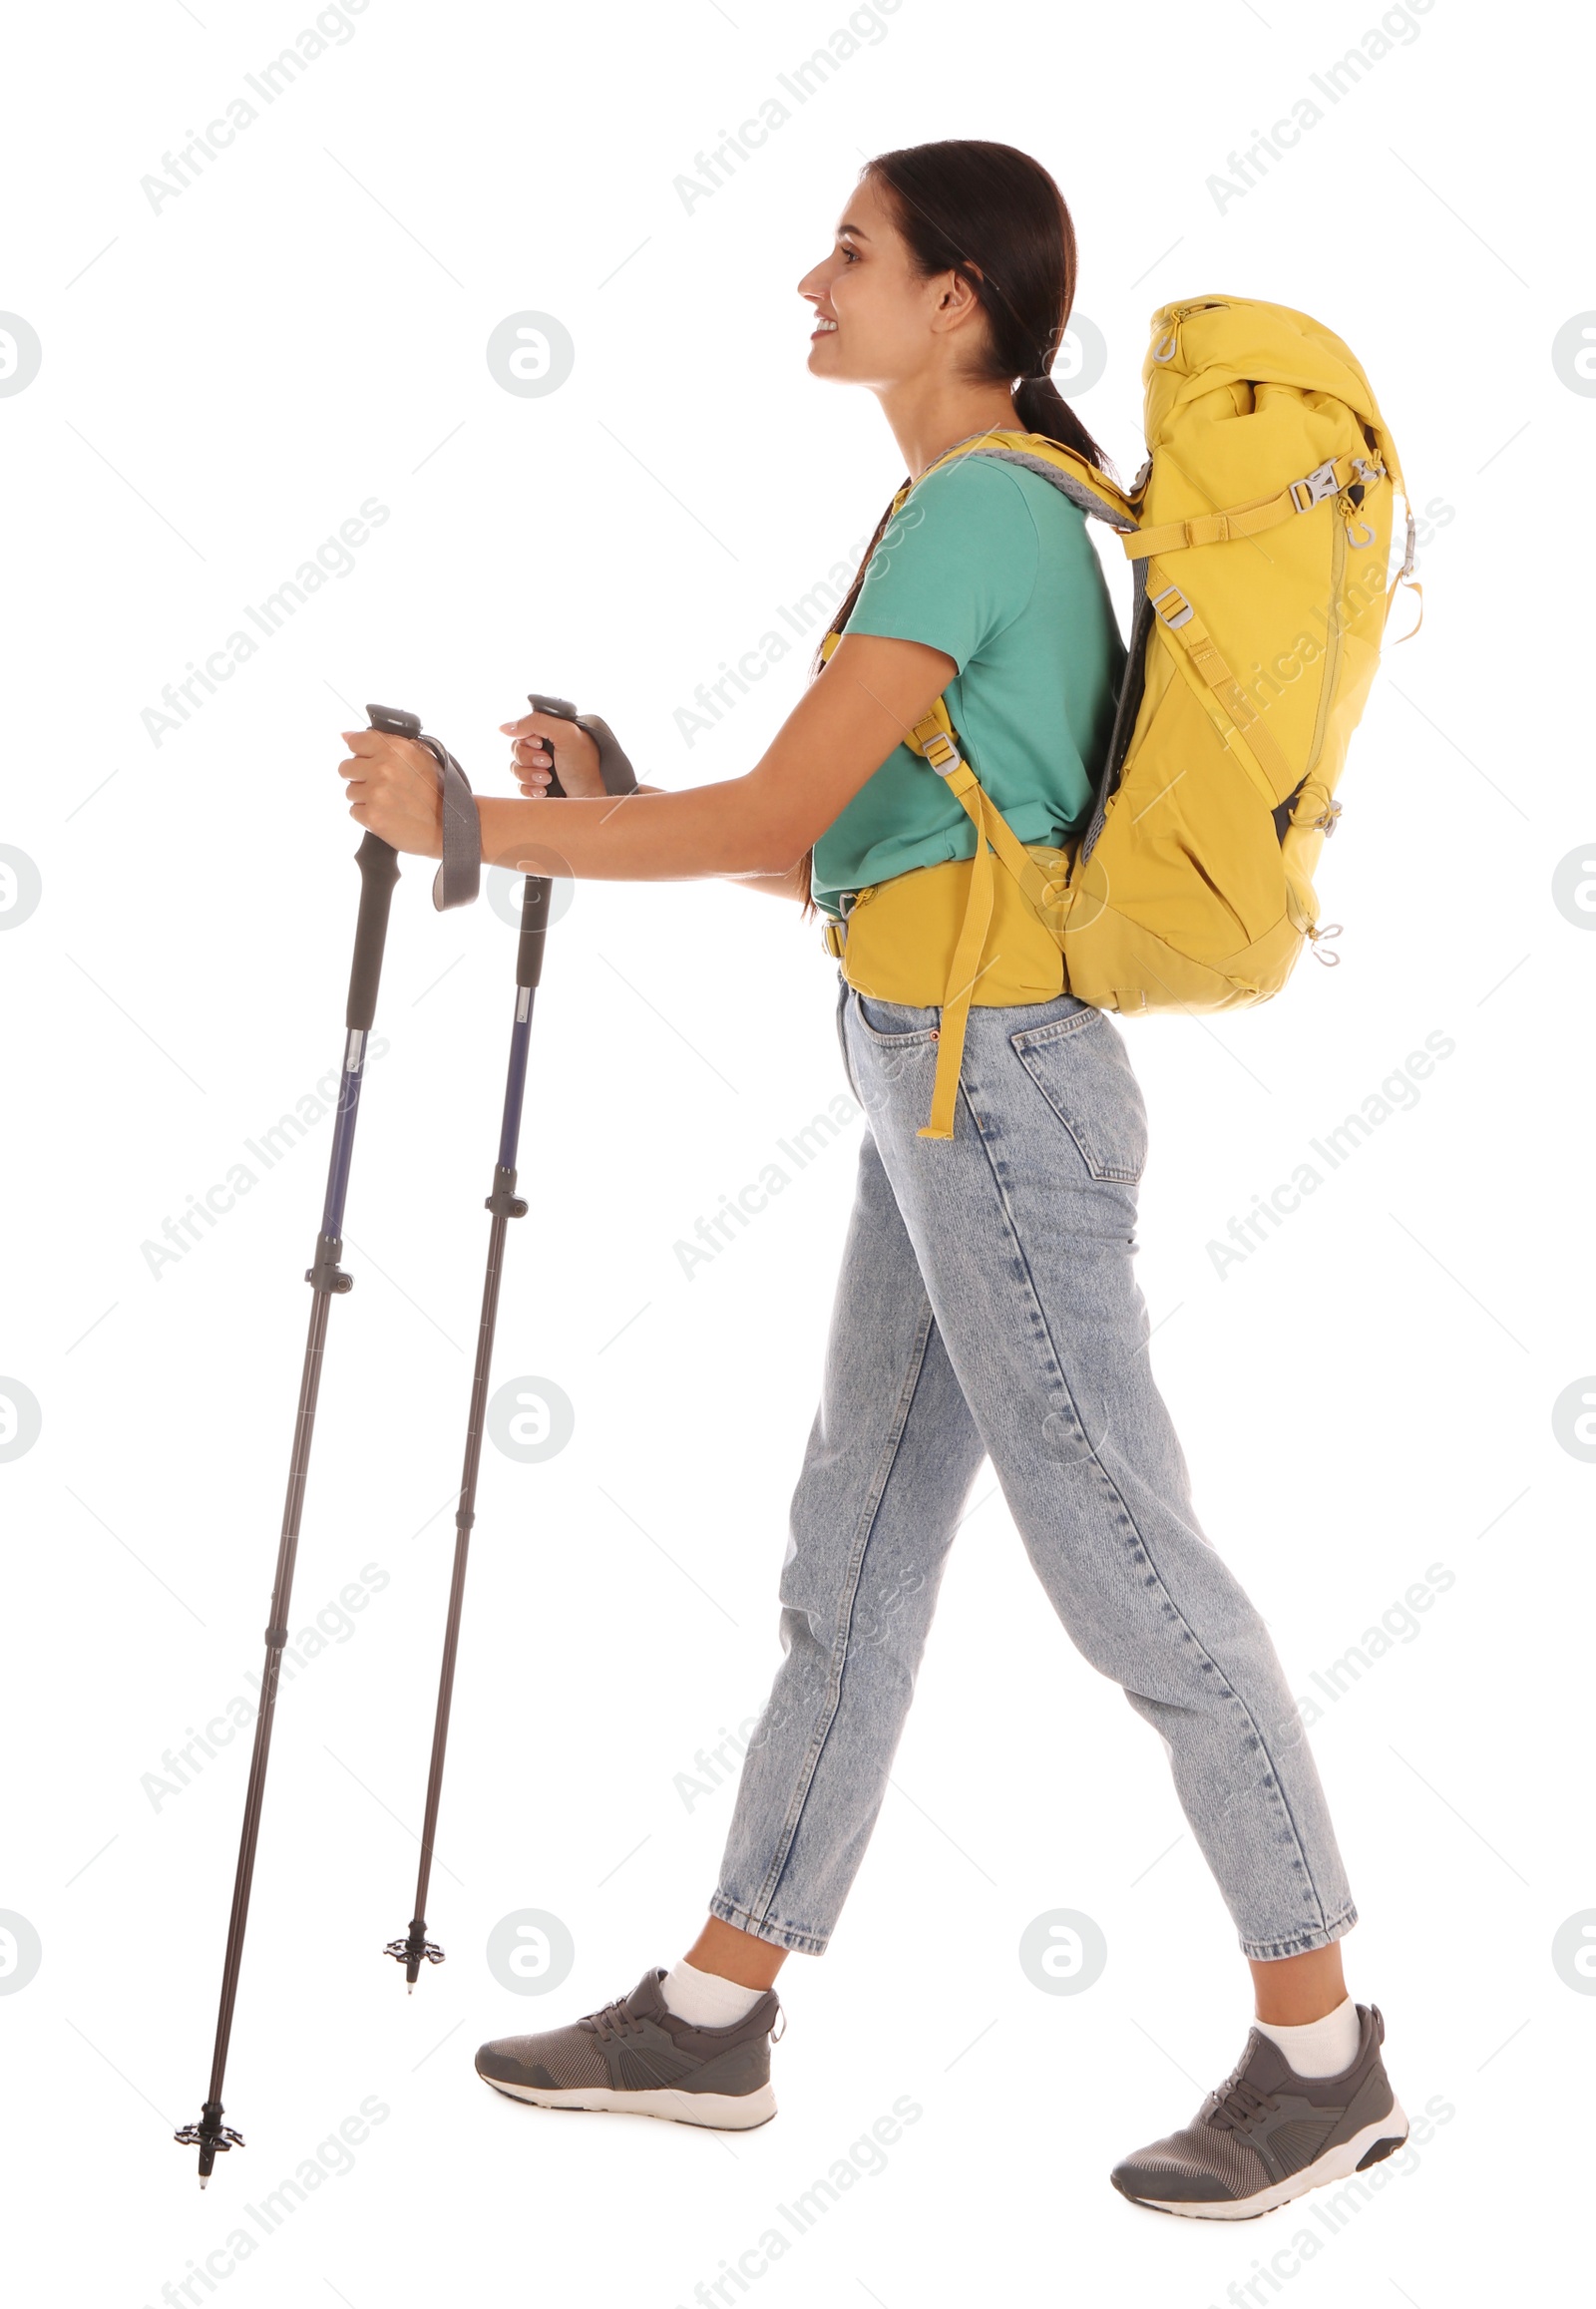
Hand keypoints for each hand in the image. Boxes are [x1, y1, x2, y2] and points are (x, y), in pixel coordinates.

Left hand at [338, 728, 442, 856]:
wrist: (451, 826)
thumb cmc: (439, 792)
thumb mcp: (421, 756)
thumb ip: (385, 742)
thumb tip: (346, 735)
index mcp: (395, 749)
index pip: (356, 742)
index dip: (362, 753)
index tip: (370, 762)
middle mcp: (383, 768)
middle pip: (346, 768)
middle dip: (360, 777)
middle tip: (381, 786)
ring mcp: (376, 794)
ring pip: (350, 791)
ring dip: (365, 798)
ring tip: (388, 803)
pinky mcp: (372, 817)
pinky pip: (355, 812)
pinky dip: (368, 815)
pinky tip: (387, 815)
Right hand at [500, 709, 604, 798]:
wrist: (590, 798)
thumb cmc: (584, 766)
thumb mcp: (566, 734)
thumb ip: (536, 722)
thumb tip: (504, 728)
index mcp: (551, 733)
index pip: (522, 730)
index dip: (527, 739)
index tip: (541, 744)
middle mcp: (544, 749)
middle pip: (516, 749)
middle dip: (530, 758)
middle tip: (549, 763)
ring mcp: (539, 770)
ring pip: (515, 768)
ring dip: (530, 775)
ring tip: (549, 779)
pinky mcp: (537, 788)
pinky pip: (519, 786)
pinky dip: (530, 789)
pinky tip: (545, 791)